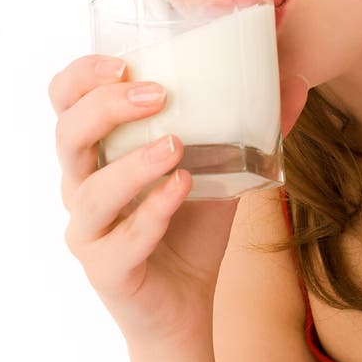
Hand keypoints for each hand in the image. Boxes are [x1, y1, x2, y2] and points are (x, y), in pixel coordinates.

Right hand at [49, 56, 309, 346]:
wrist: (188, 301)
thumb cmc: (191, 221)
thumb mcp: (221, 165)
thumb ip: (250, 125)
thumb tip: (297, 81)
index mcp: (97, 148)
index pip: (65, 98)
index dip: (83, 75)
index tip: (124, 61)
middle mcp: (80, 184)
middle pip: (67, 134)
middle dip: (106, 107)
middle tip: (158, 94)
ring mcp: (88, 229)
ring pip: (90, 191)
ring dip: (133, 164)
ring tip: (176, 145)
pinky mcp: (105, 269)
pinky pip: (121, 240)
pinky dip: (152, 211)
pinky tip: (184, 188)